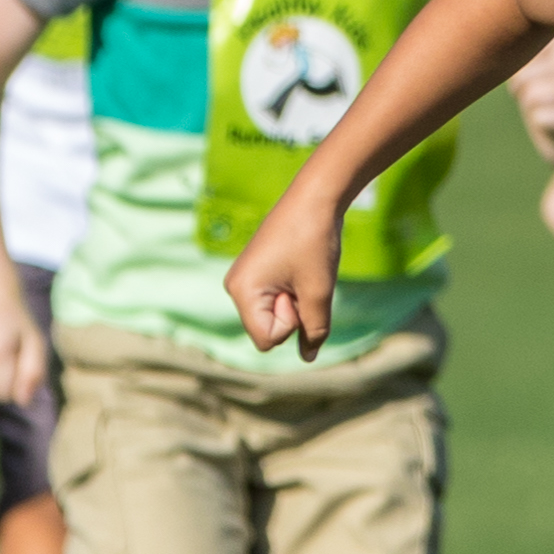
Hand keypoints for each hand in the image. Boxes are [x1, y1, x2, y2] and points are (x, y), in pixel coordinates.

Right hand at [224, 200, 343, 362]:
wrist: (316, 196)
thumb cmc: (314, 242)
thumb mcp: (318, 292)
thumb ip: (314, 329)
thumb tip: (309, 357)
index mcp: (241, 291)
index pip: (267, 341)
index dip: (291, 324)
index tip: (298, 292)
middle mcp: (235, 286)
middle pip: (269, 330)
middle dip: (293, 313)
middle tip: (302, 277)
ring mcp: (245, 278)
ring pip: (275, 315)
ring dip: (296, 302)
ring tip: (303, 270)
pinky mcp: (257, 271)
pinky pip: (276, 300)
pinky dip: (294, 292)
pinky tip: (301, 267)